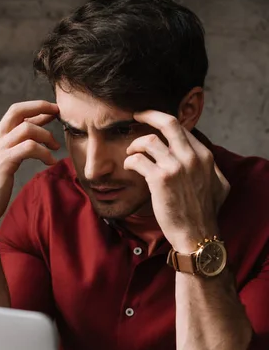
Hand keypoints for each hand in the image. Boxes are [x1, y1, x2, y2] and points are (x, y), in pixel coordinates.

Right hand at [0, 100, 59, 232]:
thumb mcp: (0, 164)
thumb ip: (12, 150)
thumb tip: (30, 141)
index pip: (15, 116)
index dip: (35, 111)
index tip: (52, 112)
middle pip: (17, 110)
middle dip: (39, 106)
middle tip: (57, 111)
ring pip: (27, 128)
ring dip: (46, 136)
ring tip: (55, 148)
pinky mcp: (5, 161)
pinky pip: (30, 147)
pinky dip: (44, 153)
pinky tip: (50, 162)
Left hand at [124, 111, 229, 251]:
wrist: (197, 235)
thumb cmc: (205, 214)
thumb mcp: (220, 186)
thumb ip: (211, 168)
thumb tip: (204, 158)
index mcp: (204, 156)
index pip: (182, 129)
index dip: (164, 123)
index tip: (153, 123)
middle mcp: (191, 157)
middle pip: (168, 123)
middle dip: (149, 114)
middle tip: (136, 115)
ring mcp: (175, 167)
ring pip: (149, 140)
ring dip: (136, 144)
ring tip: (130, 151)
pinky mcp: (159, 180)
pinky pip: (138, 160)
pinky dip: (130, 161)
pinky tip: (129, 166)